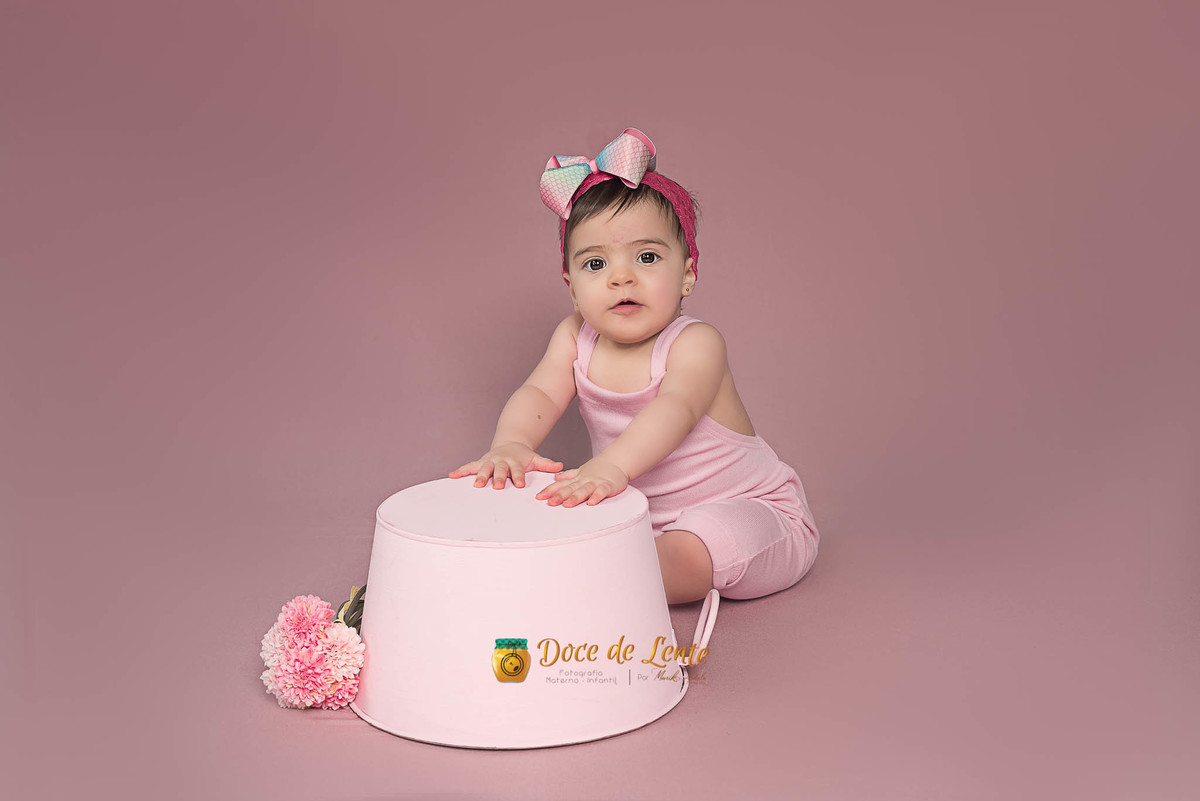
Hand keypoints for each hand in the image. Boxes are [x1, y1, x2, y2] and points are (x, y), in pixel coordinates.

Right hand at [449, 442, 563, 488]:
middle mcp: (501, 461)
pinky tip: (452, 476)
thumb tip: (561, 467)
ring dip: (480, 476)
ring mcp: (490, 461)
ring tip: (477, 485)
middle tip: (499, 486)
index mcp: (514, 461)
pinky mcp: (480, 462)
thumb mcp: (535, 458)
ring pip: (484, 468)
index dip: (518, 477)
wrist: (510, 444)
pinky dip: (461, 471)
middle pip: (500, 470)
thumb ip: (546, 464)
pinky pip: (469, 466)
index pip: (517, 471)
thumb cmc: (523, 457)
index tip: (519, 484)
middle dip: (499, 478)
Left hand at [535, 457, 628, 506]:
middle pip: (571, 488)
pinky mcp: (608, 486)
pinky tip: (591, 502)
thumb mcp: (582, 471)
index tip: (539, 497)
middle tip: (550, 503)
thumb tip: (555, 478)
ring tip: (567, 505)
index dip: (550, 490)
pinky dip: (597, 496)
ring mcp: (596, 482)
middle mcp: (585, 480)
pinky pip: (602, 491)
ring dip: (576, 497)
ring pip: (584, 490)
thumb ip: (569, 475)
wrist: (618, 461)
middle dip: (560, 496)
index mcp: (577, 478)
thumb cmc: (599, 469)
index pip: (561, 484)